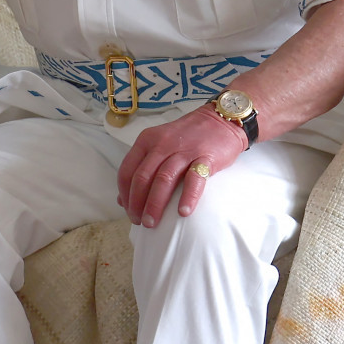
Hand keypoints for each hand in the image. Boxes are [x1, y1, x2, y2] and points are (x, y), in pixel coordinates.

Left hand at [116, 106, 249, 227]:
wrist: (221, 120)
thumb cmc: (187, 137)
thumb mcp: (159, 146)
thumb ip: (142, 168)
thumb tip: (122, 199)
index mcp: (146, 141)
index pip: (127, 171)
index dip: (125, 194)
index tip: (128, 211)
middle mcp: (161, 145)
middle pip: (142, 178)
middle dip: (137, 203)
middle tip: (139, 222)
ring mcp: (183, 150)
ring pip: (163, 179)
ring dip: (155, 204)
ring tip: (152, 223)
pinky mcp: (205, 157)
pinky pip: (194, 179)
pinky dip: (188, 197)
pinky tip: (183, 213)